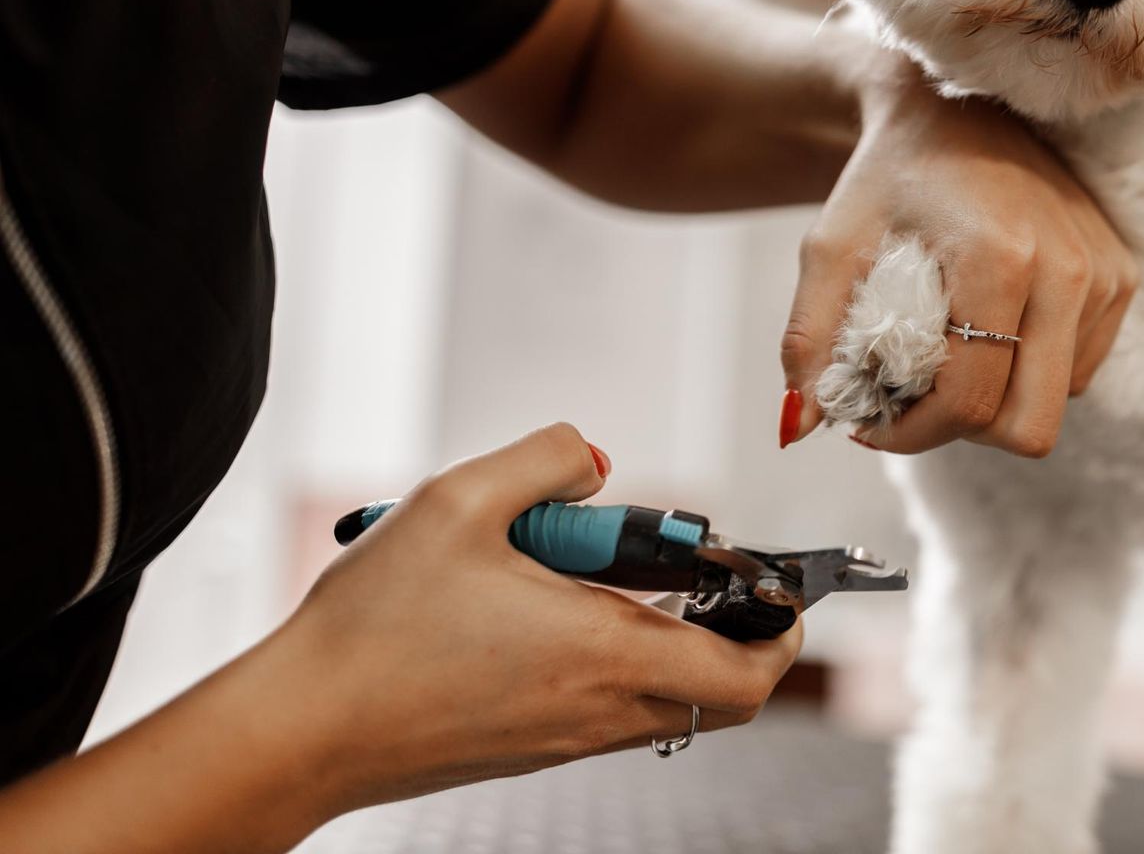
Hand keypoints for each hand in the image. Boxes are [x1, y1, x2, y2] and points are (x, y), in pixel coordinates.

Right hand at [254, 423, 800, 813]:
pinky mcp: (527, 749)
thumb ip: (547, 458)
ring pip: (665, 703)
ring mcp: (564, 740)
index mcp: (606, 655)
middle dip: (734, 632)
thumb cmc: (374, 625)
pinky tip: (550, 606)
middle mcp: (599, 712)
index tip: (778, 585)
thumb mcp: (459, 500)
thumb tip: (596, 463)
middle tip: (700, 572)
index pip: (747, 674)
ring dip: (668, 640)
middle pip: (721, 696)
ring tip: (608, 575)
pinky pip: (610, 711)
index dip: (784, 631)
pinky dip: (616, 660)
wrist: (296, 732)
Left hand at [783, 67, 1137, 456]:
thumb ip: (807, 340)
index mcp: (999, 260)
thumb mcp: (829, 248)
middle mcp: (1067, 269)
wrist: (951, 107)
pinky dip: (1031, 369)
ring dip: (997, 398)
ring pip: (1055, 403)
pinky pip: (1078, 370)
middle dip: (960, 428)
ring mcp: (1104, 273)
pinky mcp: (1121, 275)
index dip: (911, 434)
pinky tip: (992, 326)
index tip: (869, 420)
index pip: (970, 403)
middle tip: (911, 397)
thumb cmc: (884, 178)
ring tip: (948, 350)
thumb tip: (798, 427)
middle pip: (1028, 426)